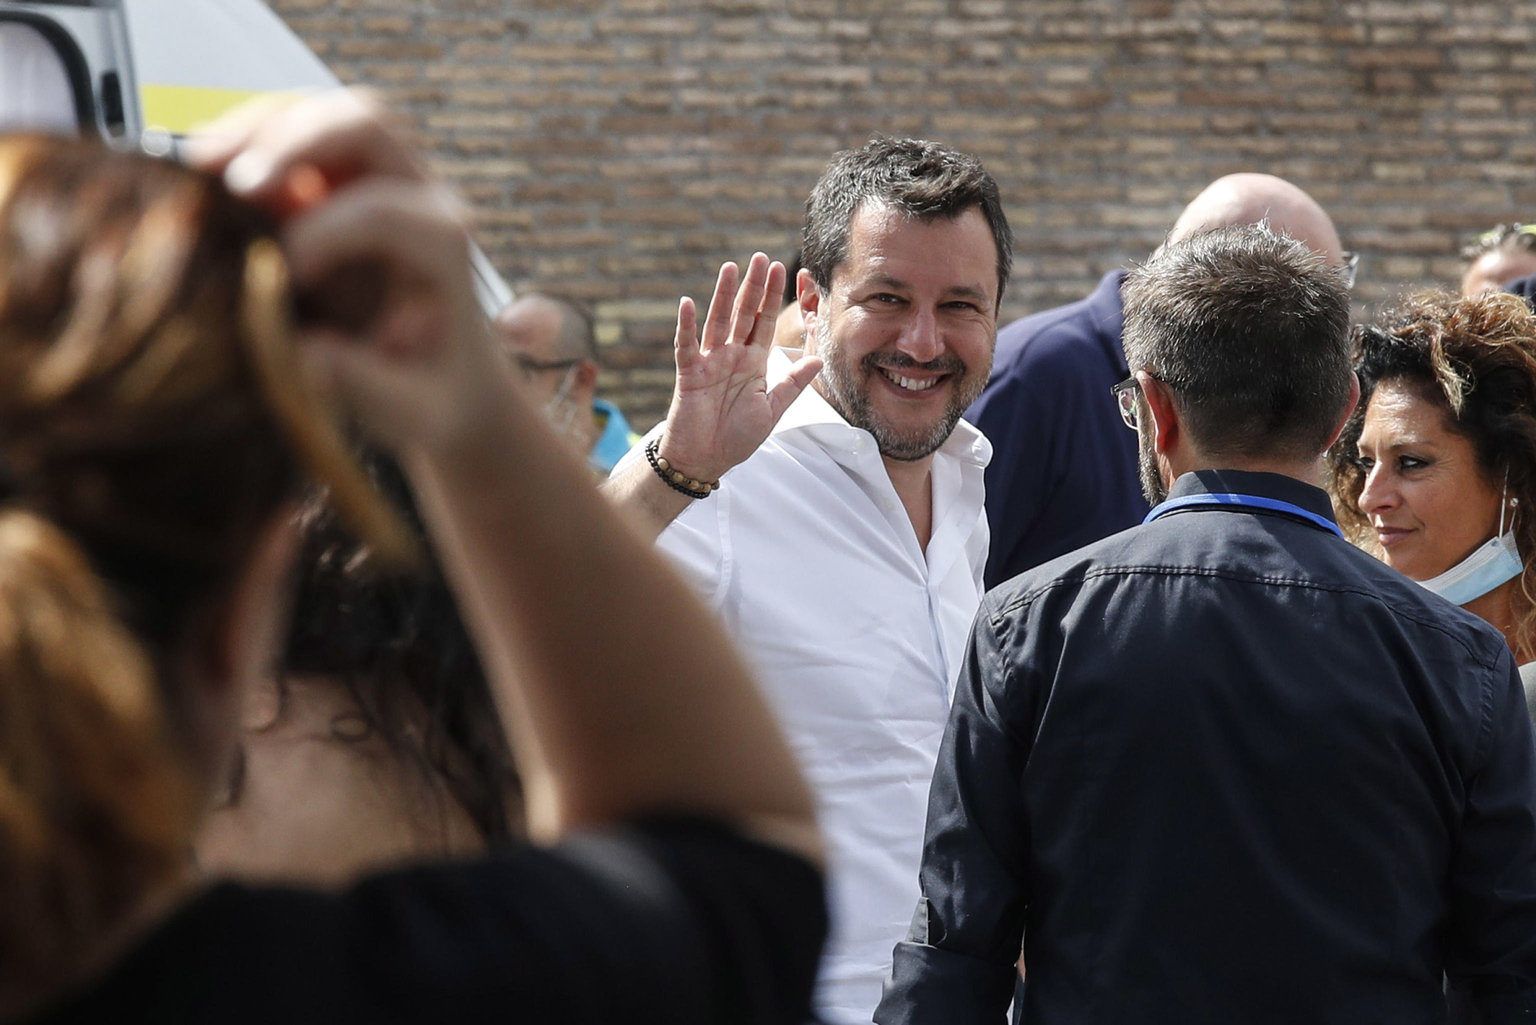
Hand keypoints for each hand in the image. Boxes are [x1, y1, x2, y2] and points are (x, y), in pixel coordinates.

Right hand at [189, 90, 502, 455]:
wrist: (451, 385)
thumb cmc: (435, 396)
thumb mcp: (411, 409)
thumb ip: (364, 381)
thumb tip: (299, 349)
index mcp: (445, 248)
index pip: (386, 211)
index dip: (327, 232)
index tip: (281, 272)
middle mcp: (424, 197)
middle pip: (366, 126)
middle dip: (296, 142)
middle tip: (236, 181)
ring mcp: (382, 180)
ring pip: (325, 114)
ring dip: (260, 128)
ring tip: (200, 159)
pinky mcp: (339, 183)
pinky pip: (295, 133)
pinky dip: (246, 140)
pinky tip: (200, 165)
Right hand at [658, 253, 821, 481]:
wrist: (707, 459)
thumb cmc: (737, 437)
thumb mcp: (773, 409)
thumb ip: (792, 383)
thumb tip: (819, 360)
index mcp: (753, 363)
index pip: (764, 323)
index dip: (772, 297)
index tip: (780, 269)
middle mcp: (731, 356)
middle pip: (743, 314)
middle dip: (753, 287)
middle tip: (761, 257)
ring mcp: (709, 362)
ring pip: (718, 322)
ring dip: (724, 295)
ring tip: (731, 268)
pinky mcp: (690, 374)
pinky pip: (687, 346)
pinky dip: (686, 326)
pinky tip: (687, 303)